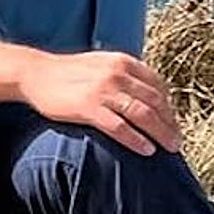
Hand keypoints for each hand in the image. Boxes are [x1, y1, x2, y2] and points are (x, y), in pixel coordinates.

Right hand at [18, 50, 180, 155]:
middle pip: (155, 101)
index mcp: (123, 62)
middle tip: (177, 141)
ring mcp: (103, 90)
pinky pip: (120, 127)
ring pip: (142, 114)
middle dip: (170, 123)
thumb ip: (123, 74)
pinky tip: (146, 150)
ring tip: (170, 148)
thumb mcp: (101, 64)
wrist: (35, 74)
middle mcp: (117, 74)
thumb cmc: (67, 72)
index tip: (173, 123)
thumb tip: (144, 93)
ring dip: (160, 133)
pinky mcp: (88, 107)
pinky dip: (137, 139)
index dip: (169, 106)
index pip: (157, 86)